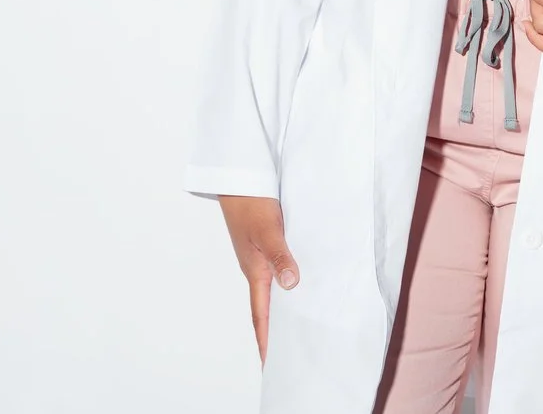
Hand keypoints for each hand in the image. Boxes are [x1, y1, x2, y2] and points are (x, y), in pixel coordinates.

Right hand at [217, 195, 299, 366]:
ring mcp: (260, 255)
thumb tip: (291, 284)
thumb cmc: (251, 203)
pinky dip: (288, 282)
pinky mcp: (267, 242)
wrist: (239, 177)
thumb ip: (280, 255)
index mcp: (255, 270)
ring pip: (273, 288)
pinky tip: (303, 283)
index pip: (262, 314)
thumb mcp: (268, 229)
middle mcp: (257, 267)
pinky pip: (279, 268)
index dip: (266, 340)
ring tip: (300, 325)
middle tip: (290, 353)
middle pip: (267, 306)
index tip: (271, 365)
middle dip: (276, 331)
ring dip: (284, 306)